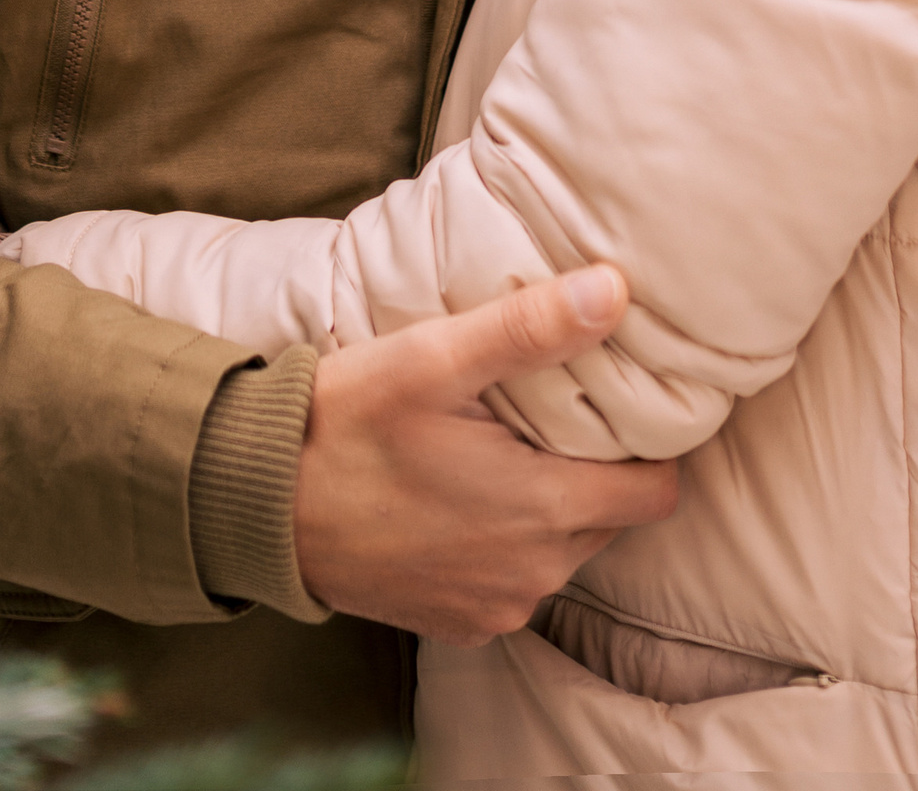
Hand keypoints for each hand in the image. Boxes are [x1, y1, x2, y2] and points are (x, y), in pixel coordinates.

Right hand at [290, 265, 679, 642]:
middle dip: (595, 469)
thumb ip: (529, 328)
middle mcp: (534, 574)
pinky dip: (506, 545)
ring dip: (548, 507)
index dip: (650, 446)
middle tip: (550, 414)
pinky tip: (462, 499)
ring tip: (501, 449)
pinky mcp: (461, 626)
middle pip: (612, 518)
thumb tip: (614, 292)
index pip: (656, 492)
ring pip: (566, 551)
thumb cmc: (348, 424)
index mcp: (542, 509)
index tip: (618, 405)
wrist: (260, 508)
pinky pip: (516, 582)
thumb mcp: (434, 360)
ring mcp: (497, 608)